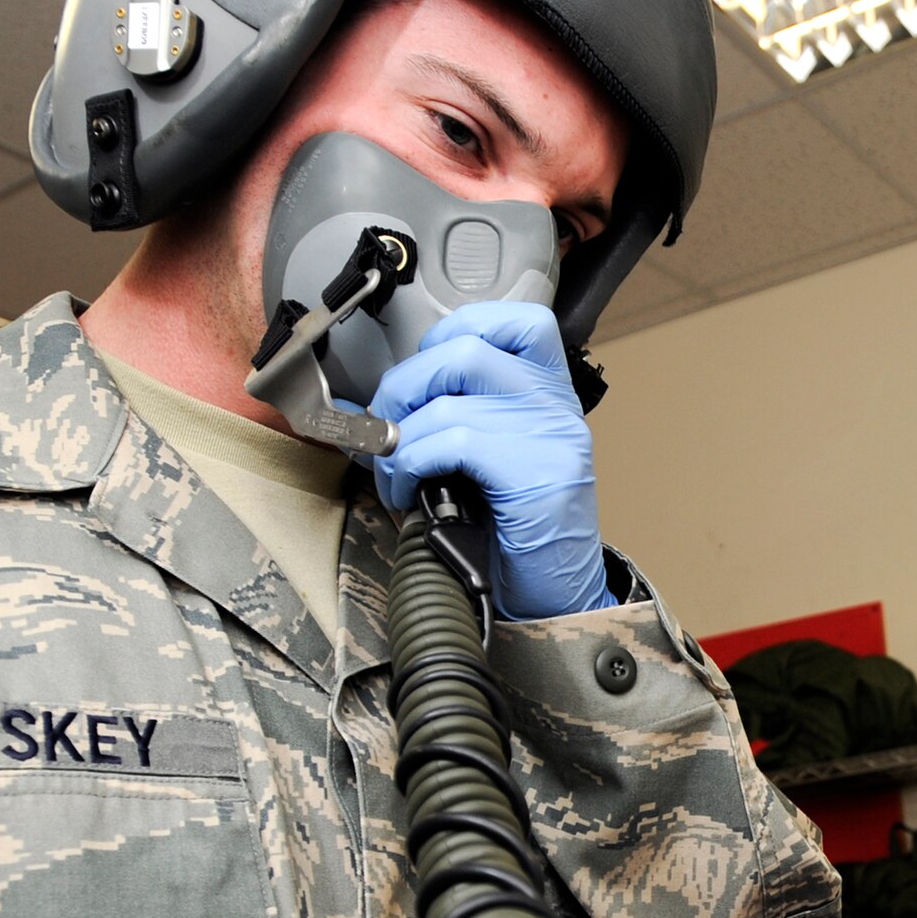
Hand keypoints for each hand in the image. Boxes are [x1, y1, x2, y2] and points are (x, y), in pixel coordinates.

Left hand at [370, 302, 614, 621]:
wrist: (556, 598)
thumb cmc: (513, 535)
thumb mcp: (482, 463)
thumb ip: (441, 422)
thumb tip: (361, 410)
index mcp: (549, 392)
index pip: (513, 319)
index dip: (453, 330)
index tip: (423, 370)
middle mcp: (555, 405)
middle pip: (462, 350)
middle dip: (402, 389)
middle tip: (386, 435)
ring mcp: (551, 436)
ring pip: (448, 400)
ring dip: (400, 440)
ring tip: (396, 477)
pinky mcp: (536, 474)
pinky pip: (452, 442)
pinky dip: (412, 465)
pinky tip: (410, 491)